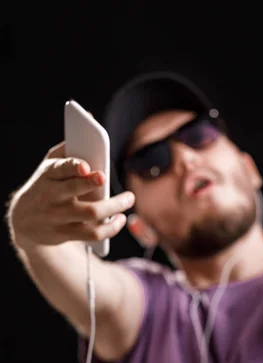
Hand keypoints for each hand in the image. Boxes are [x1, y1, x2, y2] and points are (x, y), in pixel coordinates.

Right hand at [7, 142, 134, 249]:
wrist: (24, 219)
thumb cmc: (47, 184)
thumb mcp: (51, 164)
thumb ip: (70, 145)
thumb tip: (92, 118)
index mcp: (48, 174)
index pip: (60, 168)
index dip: (73, 167)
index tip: (87, 167)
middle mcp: (52, 196)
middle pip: (76, 192)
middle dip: (95, 187)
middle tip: (116, 184)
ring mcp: (58, 216)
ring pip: (89, 214)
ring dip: (114, 208)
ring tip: (128, 199)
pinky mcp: (64, 234)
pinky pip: (92, 233)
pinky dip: (110, 228)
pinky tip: (120, 219)